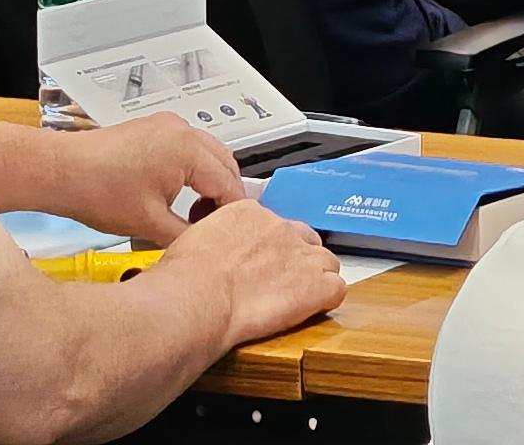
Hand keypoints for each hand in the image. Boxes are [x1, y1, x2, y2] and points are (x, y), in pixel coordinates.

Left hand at [54, 110, 247, 238]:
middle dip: (225, 197)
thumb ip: (188, 236)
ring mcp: (168, 126)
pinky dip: (194, 171)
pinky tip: (181, 196)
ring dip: (211, 183)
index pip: (228, 184)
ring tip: (199, 216)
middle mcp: (182, 130)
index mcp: (187, 149)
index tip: (232, 235)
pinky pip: (189, 148)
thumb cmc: (97, 191)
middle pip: (225, 165)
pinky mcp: (155, 129)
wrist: (63, 172)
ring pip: (209, 155)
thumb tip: (208, 246)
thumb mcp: (150, 224)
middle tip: (217, 228)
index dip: (233, 214)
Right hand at [164, 197, 344, 343]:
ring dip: (316, 280)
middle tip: (281, 283)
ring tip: (296, 300)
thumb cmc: (186, 278)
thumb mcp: (194, 242)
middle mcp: (279, 228)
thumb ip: (214, 241)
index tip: (262, 265)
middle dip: (298, 261)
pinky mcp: (315, 286)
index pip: (275, 226)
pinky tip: (312, 310)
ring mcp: (301, 256)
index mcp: (249, 213)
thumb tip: (210, 254)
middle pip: (305, 240)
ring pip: (326, 263)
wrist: (197, 297)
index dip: (272, 249)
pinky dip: (327, 300)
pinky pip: (337, 289)